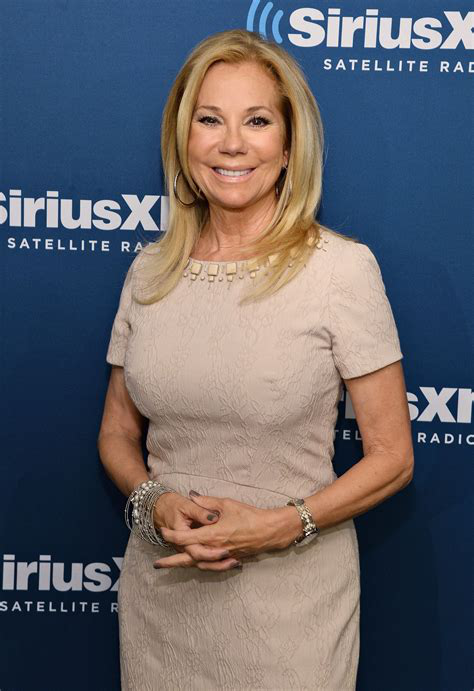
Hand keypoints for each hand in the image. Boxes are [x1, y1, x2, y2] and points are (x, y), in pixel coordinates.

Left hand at [153, 491, 293, 571]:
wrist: (269, 531)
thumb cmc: (249, 515)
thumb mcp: (227, 504)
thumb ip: (207, 502)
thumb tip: (191, 496)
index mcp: (212, 535)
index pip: (186, 538)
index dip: (172, 536)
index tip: (163, 532)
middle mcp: (214, 549)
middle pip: (188, 558)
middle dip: (171, 562)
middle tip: (157, 564)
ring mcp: (221, 557)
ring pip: (198, 565)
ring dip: (183, 565)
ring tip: (171, 566)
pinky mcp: (228, 559)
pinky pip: (210, 567)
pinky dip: (199, 566)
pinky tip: (194, 564)